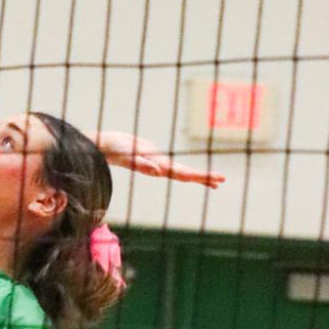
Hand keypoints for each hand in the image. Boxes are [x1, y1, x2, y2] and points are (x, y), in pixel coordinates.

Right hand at [96, 131, 222, 188]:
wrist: (105, 147)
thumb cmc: (116, 150)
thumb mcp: (130, 156)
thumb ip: (143, 165)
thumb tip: (159, 172)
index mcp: (158, 168)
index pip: (184, 174)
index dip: (200, 176)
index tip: (215, 179)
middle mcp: (161, 168)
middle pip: (186, 175)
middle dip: (204, 177)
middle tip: (222, 180)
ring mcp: (158, 164)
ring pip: (182, 172)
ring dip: (198, 176)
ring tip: (215, 181)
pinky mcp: (155, 157)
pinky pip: (174, 165)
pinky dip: (185, 169)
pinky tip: (189, 173)